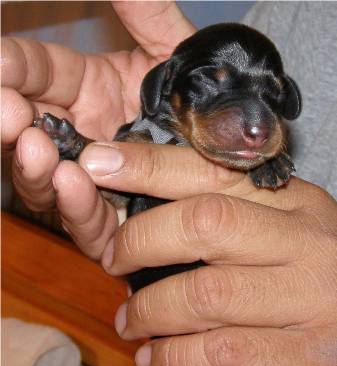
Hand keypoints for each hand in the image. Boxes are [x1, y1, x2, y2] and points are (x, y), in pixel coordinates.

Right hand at [1, 1, 193, 256]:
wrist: (239, 157)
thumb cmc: (202, 107)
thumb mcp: (177, 55)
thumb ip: (148, 14)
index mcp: (86, 92)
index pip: (39, 75)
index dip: (14, 68)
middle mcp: (79, 139)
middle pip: (28, 132)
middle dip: (10, 122)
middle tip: (6, 110)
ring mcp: (90, 184)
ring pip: (45, 181)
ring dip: (32, 166)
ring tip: (35, 146)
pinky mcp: (108, 225)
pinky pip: (84, 220)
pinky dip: (74, 204)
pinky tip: (72, 182)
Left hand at [78, 140, 336, 365]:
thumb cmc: (309, 289)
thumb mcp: (282, 240)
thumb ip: (231, 222)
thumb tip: (142, 217)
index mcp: (296, 203)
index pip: (214, 171)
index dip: (149, 165)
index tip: (98, 164)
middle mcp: (307, 242)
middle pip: (204, 223)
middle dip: (140, 241)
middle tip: (113, 261)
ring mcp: (310, 301)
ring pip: (205, 294)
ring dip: (149, 311)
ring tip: (129, 322)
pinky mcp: (305, 360)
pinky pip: (220, 354)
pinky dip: (173, 358)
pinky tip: (154, 360)